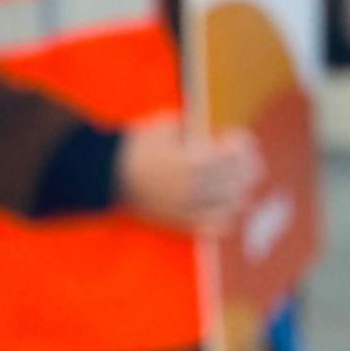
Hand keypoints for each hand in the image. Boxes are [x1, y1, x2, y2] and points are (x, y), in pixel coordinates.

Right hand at [117, 115, 261, 234]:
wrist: (103, 175)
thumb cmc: (133, 146)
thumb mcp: (164, 124)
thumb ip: (192, 127)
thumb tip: (213, 132)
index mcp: (194, 161)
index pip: (237, 154)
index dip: (242, 142)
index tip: (231, 136)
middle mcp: (197, 187)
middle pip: (241, 179)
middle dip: (246, 164)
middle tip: (239, 156)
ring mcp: (190, 207)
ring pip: (234, 204)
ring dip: (239, 189)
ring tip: (232, 178)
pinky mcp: (182, 221)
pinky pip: (218, 225)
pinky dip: (227, 215)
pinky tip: (223, 204)